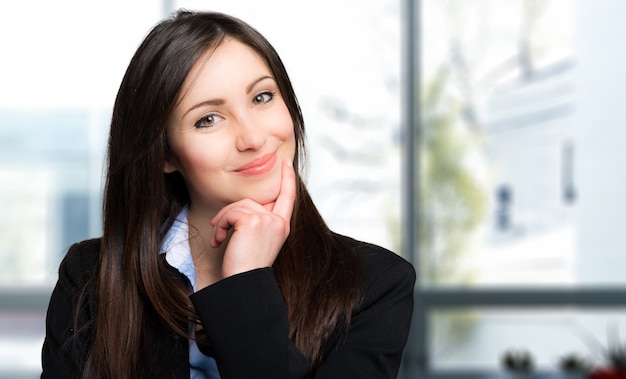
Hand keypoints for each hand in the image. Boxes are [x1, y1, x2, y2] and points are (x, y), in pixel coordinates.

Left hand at [210, 160, 295, 277]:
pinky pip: (230, 213)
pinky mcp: (252, 221)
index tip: (286, 164)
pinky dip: (220, 225)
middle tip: (219, 231)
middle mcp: (278, 222)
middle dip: (230, 214)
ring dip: (222, 222)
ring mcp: (267, 220)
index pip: (288, 197)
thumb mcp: (258, 241)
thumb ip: (259, 220)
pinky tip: (220, 240)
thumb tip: (244, 206)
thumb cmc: (246, 267)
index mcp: (282, 226)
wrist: (243, 283)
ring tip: (219, 240)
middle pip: (250, 201)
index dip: (288, 179)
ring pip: (238, 206)